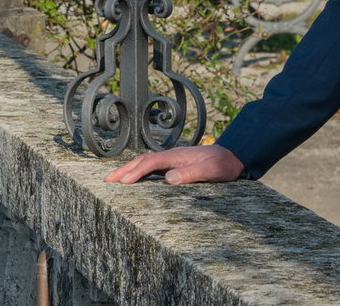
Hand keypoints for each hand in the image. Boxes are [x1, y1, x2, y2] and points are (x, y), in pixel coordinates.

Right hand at [104, 144, 243, 184]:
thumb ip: (191, 174)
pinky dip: (139, 172)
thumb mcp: (210, 171)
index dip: (135, 172)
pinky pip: (151, 167)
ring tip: (113, 180)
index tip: (122, 183)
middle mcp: (170, 156)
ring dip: (128, 170)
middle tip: (107, 181)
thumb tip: (168, 178)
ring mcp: (171, 159)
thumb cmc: (222, 164)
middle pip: (141, 161)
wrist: (233, 155)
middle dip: (123, 170)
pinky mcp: (174, 165)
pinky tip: (134, 179)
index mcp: (176, 156)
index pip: (150, 163)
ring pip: (144, 163)